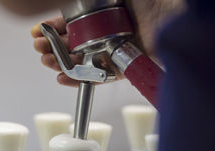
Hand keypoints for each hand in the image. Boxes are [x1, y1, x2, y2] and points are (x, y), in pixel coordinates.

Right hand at [31, 0, 183, 86]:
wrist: (176, 25)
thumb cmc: (155, 4)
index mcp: (102, 15)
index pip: (71, 23)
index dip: (53, 27)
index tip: (39, 31)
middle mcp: (105, 33)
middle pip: (71, 43)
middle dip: (52, 46)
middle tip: (39, 47)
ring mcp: (111, 51)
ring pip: (79, 61)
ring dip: (59, 62)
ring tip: (46, 61)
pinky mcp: (120, 68)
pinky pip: (96, 76)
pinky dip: (78, 79)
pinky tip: (62, 77)